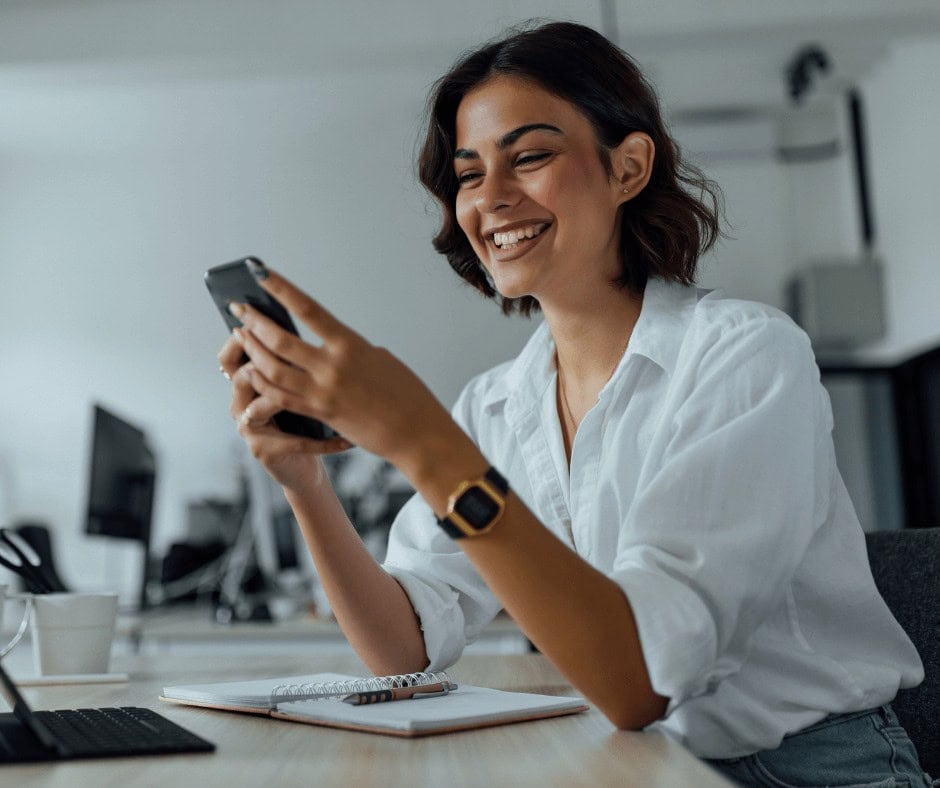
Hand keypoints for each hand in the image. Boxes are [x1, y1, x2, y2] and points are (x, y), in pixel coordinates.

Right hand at [217, 332, 350, 491]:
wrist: (304, 467)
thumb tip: (315, 330)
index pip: (229, 358)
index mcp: (247, 386)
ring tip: (316, 395)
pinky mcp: (264, 451)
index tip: (265, 325)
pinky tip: (346, 440)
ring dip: (287, 398)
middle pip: (242, 376)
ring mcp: (250, 430)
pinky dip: (323, 441)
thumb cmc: (305, 420)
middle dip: (265, 361)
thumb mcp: (299, 387)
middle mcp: (241, 406)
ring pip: (260, 406)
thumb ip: (297, 363)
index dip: (241, 341)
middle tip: (295, 355)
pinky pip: (293, 442)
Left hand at [222, 265, 452, 475]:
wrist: (416, 433)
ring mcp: (323, 393)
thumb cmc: (406, 393)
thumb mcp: (380, 359)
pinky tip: (253, 371)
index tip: (260, 272)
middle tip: (239, 309)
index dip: (281, 288)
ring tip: (241, 336)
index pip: (308, 309)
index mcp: (350, 345)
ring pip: (273, 369)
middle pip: (280, 340)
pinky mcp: (319, 414)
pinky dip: (262, 381)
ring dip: (252, 350)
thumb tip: (328, 345)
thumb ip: (350, 349)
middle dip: (254, 322)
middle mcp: (332, 367)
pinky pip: (280, 396)